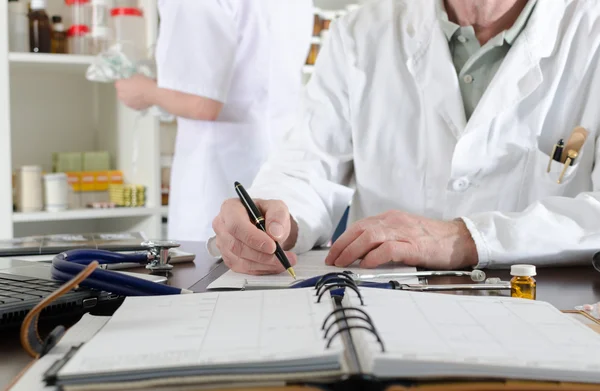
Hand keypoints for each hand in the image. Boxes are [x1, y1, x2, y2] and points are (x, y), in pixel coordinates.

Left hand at [115, 74, 156, 110]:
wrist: (153, 93)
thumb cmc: (145, 83)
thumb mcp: (136, 75)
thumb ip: (131, 79)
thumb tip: (132, 82)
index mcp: (119, 85)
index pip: (119, 83)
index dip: (124, 82)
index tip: (129, 81)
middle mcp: (121, 95)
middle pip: (121, 92)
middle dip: (126, 90)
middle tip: (134, 87)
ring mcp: (127, 103)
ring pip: (127, 99)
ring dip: (130, 97)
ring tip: (139, 94)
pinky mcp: (134, 108)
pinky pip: (133, 104)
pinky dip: (136, 102)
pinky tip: (142, 98)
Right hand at [212, 199, 298, 274]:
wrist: (267, 225)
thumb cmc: (266, 214)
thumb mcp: (277, 207)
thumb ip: (277, 216)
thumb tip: (275, 232)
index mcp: (230, 208)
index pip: (236, 225)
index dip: (253, 238)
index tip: (272, 245)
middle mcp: (222, 226)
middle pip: (237, 245)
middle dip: (262, 255)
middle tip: (281, 256)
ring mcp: (223, 244)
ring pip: (240, 260)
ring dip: (264, 264)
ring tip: (283, 261)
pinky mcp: (229, 259)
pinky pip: (244, 269)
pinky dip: (262, 269)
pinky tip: (274, 265)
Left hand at [325, 210, 477, 269]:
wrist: (460, 239)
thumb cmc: (432, 240)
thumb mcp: (404, 233)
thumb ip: (385, 239)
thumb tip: (361, 253)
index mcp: (391, 218)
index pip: (359, 226)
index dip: (343, 239)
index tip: (333, 252)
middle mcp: (394, 222)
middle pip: (360, 230)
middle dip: (342, 246)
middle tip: (332, 260)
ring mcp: (404, 233)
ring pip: (370, 237)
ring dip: (352, 251)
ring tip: (342, 263)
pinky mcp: (414, 246)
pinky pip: (388, 249)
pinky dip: (373, 257)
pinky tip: (365, 265)